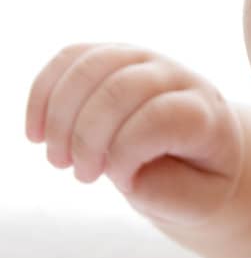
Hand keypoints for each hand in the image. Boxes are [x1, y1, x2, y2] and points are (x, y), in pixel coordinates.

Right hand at [25, 42, 243, 226]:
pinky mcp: (115, 56)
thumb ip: (165, 189)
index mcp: (205, 113)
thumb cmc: (200, 182)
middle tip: (81, 176)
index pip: (159, 118)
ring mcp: (146, 60)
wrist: (207, 154)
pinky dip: (44, 93)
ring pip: (90, 65)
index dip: (127, 155)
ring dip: (60, 116)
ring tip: (57, 159)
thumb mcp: (197, 201)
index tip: (123, 185)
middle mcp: (178, 76)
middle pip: (119, 88)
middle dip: (87, 137)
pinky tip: (36, 133)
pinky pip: (71, 57)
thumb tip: (117, 166)